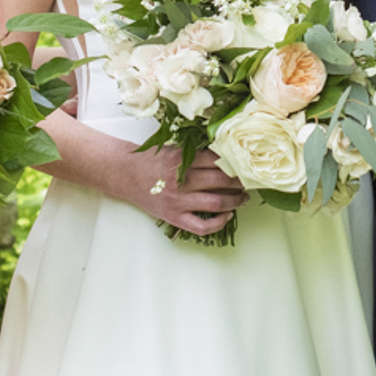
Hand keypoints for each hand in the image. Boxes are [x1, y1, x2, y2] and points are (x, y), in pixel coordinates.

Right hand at [121, 145, 246, 235]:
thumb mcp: (174, 149)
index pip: (217, 160)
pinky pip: (201, 226)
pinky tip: (227, 216)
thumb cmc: (152, 160)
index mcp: (181, 160)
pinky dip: (218, 223)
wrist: (126, 174)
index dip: (235, 163)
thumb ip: (197, 152)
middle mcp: (181, 180)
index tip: (245, 164)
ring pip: (217, 203)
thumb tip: (227, 155)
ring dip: (235, 200)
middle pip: (221, 180)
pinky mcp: (174, 217)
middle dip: (240, 181)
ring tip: (243, 198)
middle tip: (249, 180)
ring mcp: (178, 201)